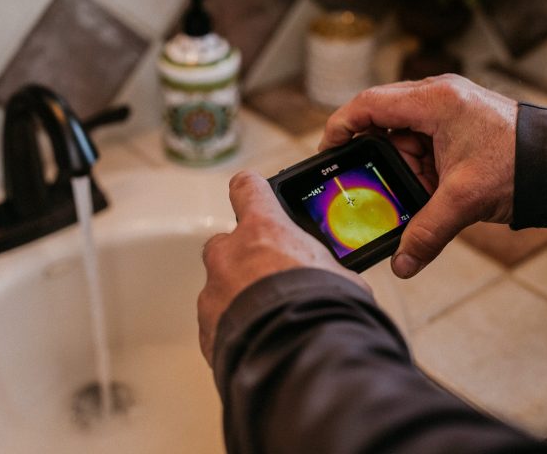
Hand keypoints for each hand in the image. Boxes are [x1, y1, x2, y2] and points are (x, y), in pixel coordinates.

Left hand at [198, 170, 367, 363]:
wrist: (301, 357)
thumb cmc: (325, 310)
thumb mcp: (340, 276)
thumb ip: (321, 267)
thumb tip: (332, 280)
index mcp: (263, 230)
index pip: (247, 189)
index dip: (251, 190)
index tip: (251, 191)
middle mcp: (229, 255)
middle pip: (227, 244)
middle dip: (244, 259)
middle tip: (271, 279)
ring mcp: (212, 293)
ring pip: (221, 287)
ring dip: (240, 299)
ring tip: (270, 320)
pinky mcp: (206, 330)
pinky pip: (218, 324)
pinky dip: (235, 331)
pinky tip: (261, 343)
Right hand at [320, 75, 516, 278]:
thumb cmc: (521, 165)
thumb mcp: (465, 200)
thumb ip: (426, 231)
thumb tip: (401, 265)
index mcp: (434, 101)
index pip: (368, 104)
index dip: (340, 127)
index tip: (327, 153)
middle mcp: (438, 98)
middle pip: (384, 121)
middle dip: (377, 157)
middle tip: (370, 186)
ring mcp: (450, 110)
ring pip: (405, 136)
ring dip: (403, 166)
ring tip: (415, 195)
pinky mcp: (460, 125)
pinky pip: (425, 143)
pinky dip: (421, 168)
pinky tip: (429, 192)